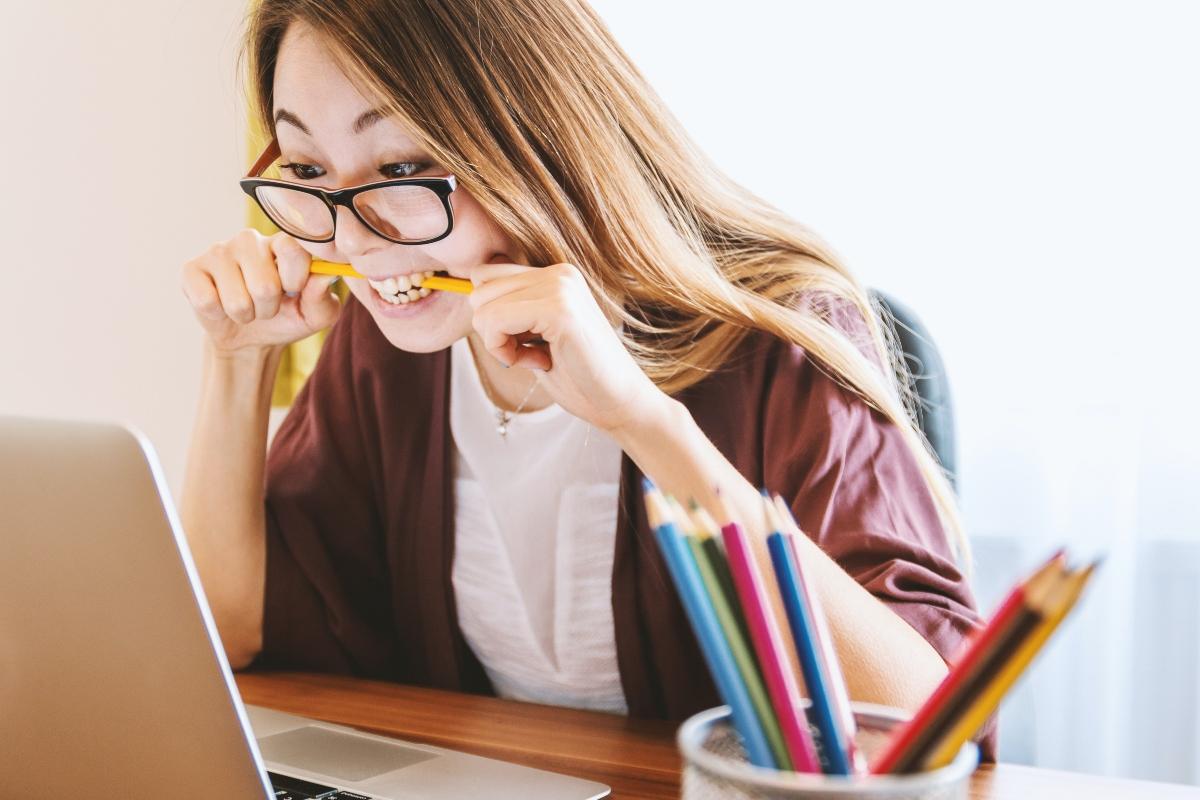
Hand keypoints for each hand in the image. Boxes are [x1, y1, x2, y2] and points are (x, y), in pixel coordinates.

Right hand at [181, 229, 340, 355]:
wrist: (250, 338)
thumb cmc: (286, 318)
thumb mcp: (314, 315)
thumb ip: (323, 297)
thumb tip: (325, 276)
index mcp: (283, 243)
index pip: (292, 249)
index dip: (295, 280)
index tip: (294, 291)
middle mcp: (250, 240)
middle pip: (264, 285)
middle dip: (268, 308)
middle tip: (266, 306)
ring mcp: (219, 251)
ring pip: (237, 299)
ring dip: (245, 315)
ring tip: (246, 308)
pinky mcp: (192, 269)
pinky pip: (207, 301)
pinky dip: (218, 314)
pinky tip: (220, 305)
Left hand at [467, 261, 668, 433]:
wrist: (620, 403)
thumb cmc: (579, 376)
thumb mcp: (537, 335)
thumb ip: (512, 311)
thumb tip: (470, 295)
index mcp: (556, 275)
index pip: (486, 276)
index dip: (491, 316)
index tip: (521, 343)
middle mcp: (559, 273)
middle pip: (479, 288)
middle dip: (492, 329)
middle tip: (528, 353)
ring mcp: (561, 287)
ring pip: (483, 306)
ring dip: (498, 342)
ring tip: (536, 357)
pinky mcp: (559, 309)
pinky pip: (495, 321)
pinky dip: (503, 350)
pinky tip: (537, 362)